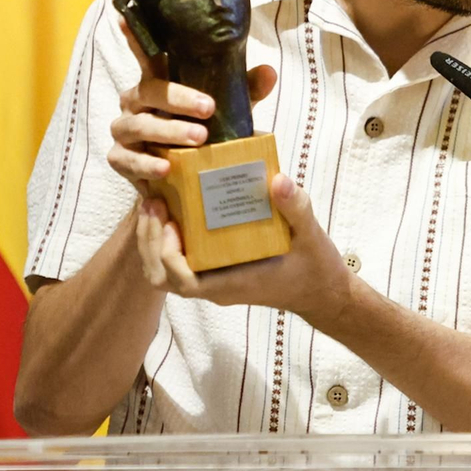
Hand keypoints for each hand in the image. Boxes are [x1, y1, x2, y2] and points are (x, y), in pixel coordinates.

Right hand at [106, 15, 275, 195]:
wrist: (185, 176)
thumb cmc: (203, 131)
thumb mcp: (227, 110)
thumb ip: (244, 90)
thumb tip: (268, 72)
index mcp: (156, 83)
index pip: (146, 56)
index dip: (135, 37)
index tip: (124, 18)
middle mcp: (134, 102)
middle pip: (149, 91)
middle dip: (177, 99)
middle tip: (208, 109)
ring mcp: (125, 131)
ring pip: (138, 127)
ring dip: (166, 133)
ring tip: (196, 141)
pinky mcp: (121, 160)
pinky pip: (129, 164)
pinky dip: (147, 171)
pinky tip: (166, 177)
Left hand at [131, 175, 354, 325]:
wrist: (322, 291)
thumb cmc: (314, 266)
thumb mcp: (310, 234)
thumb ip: (295, 208)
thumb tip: (278, 179)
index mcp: (234, 283)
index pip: (185, 282)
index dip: (167, 255)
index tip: (170, 221)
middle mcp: (217, 287)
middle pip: (163, 277)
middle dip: (149, 242)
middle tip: (153, 202)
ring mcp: (214, 281)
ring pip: (165, 272)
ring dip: (153, 240)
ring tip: (157, 202)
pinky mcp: (215, 272)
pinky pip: (178, 262)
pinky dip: (166, 240)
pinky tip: (173, 208)